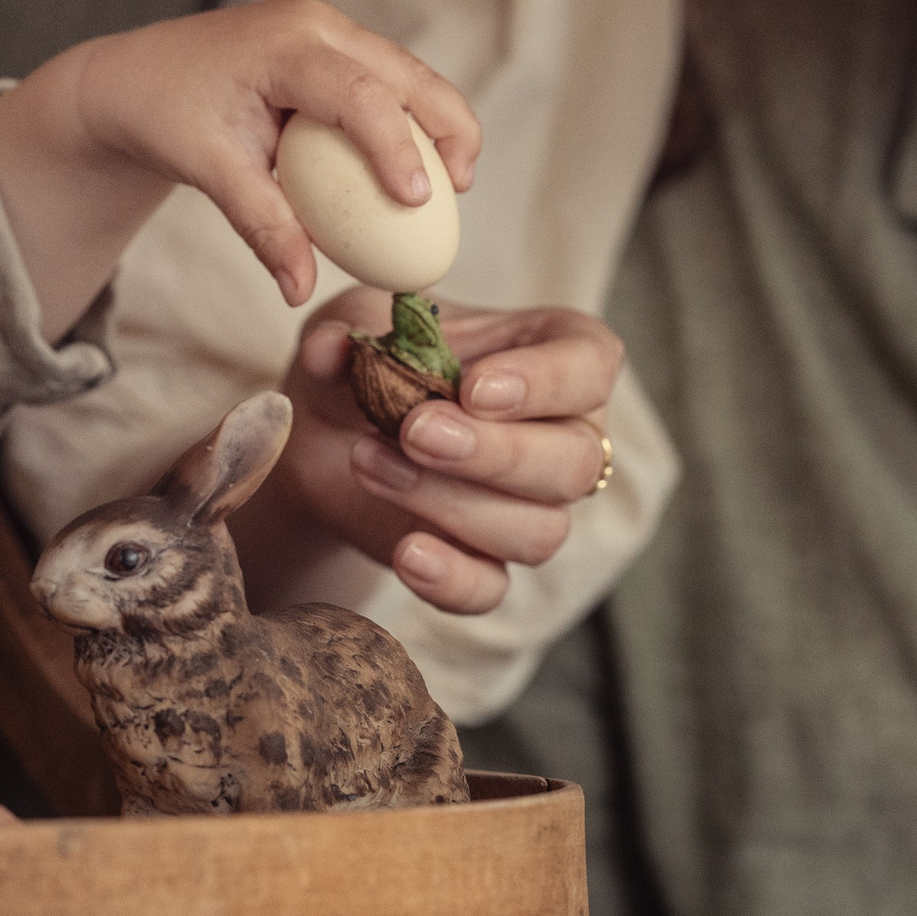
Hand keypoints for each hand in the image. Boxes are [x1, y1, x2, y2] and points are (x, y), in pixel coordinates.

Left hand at [0, 0, 479, 338]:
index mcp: (282, 46)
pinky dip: (406, 115)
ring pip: (404, 69)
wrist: (133, 80)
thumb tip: (301, 289)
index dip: (397, 146)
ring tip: (452, 182)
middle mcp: (313, 24)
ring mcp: (323, 27)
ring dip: (435, 119)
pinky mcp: (327, 43)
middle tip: (460, 190)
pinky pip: (383, 77)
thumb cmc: (165, 117)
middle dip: (446, 126)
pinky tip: (415, 165)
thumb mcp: (210, 172)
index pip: (359, 95)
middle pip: (405, 71)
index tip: (418, 201)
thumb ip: (262, 226)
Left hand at [231, 290, 622, 614]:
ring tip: (370, 462)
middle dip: (495, 453)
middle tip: (415, 432)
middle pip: (574, 462)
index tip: (474, 388)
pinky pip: (492, 589)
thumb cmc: (371, 361)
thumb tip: (330, 350)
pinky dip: (452, 579)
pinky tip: (406, 554)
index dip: (544, 381)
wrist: (326, 433)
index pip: (590, 366)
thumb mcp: (353, 326)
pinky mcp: (484, 563)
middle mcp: (565, 436)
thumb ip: (346, 333)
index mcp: (558, 357)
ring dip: (451, 502)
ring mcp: (532, 508)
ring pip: (538, 529)